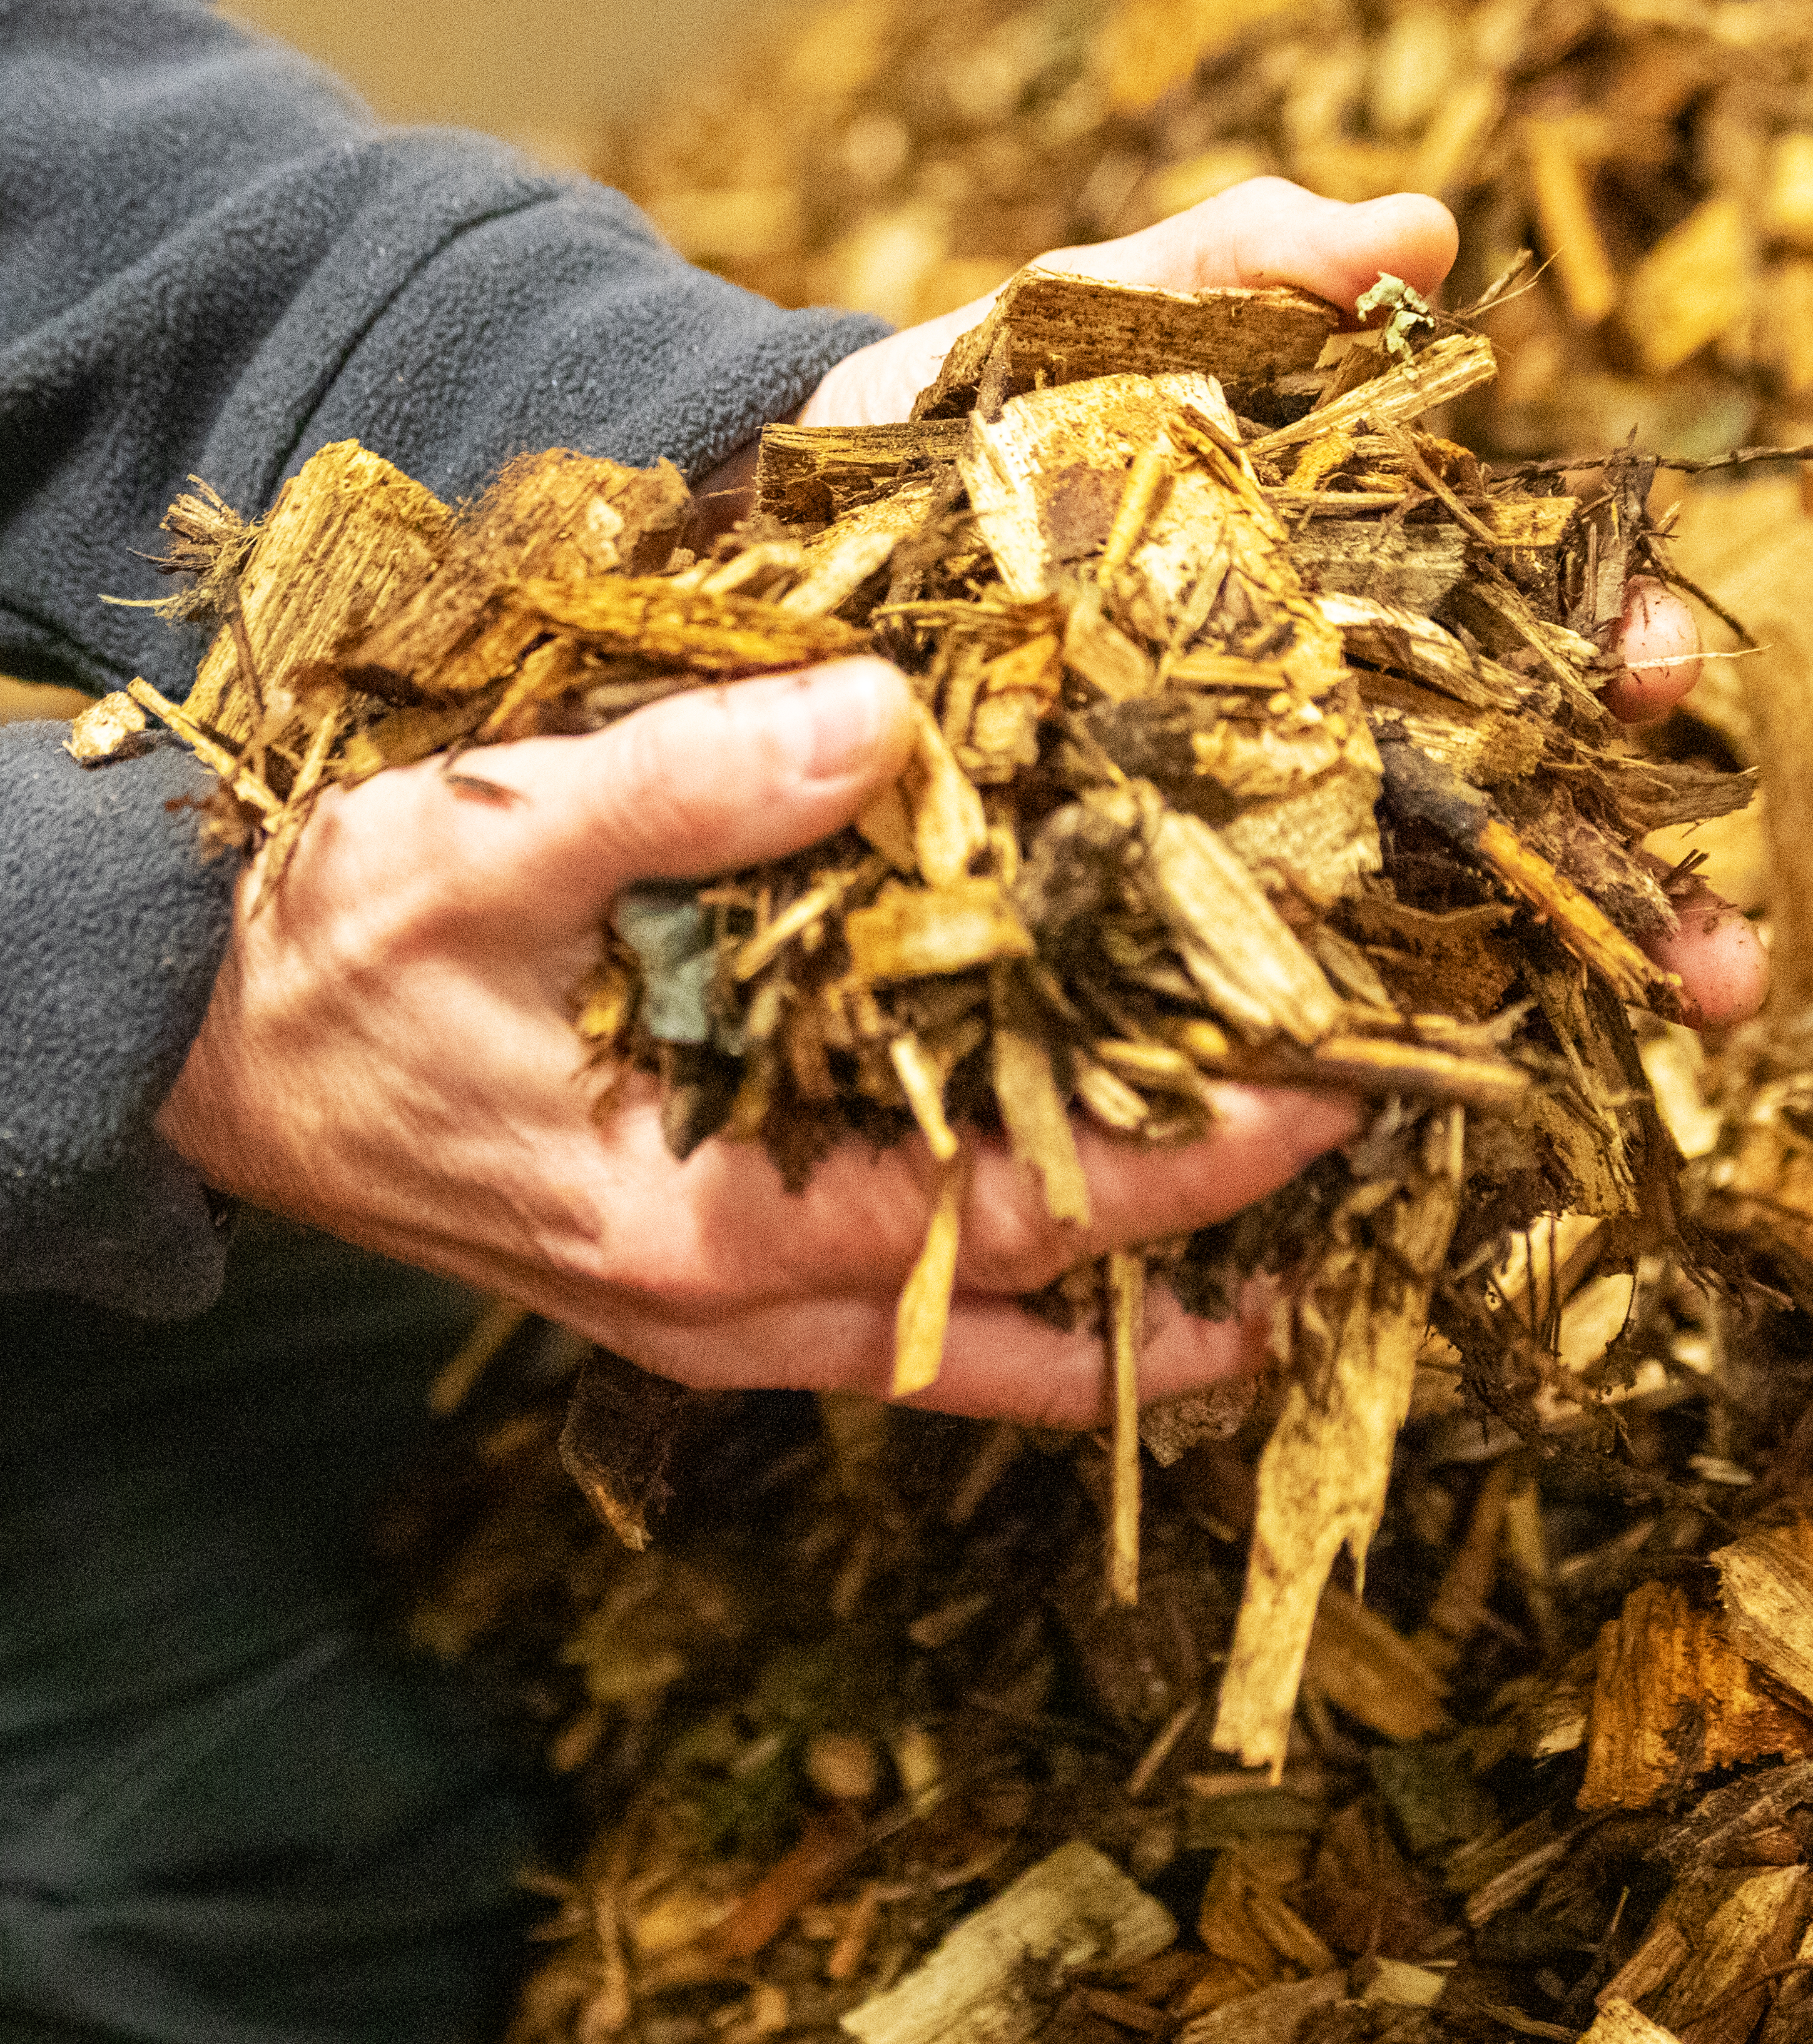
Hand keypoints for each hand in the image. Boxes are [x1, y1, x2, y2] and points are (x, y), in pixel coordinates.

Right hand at [158, 177, 1764, 1424]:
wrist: (190, 1042)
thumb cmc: (320, 950)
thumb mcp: (472, 845)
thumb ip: (675, 788)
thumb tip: (887, 722)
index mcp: (694, 1217)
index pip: (999, 1203)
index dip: (1181, 1152)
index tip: (1339, 1082)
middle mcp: (725, 1295)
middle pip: (1017, 1302)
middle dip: (1196, 1251)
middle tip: (1370, 1172)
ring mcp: (708, 1302)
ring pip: (963, 1341)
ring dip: (1118, 1307)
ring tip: (1284, 1277)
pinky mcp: (691, 1263)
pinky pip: (886, 1310)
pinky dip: (1004, 1290)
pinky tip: (1086, 1253)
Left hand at [803, 173, 1767, 1033]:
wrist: (779, 528)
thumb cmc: (958, 416)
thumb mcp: (1085, 318)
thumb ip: (1235, 262)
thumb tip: (1418, 226)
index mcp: (1326, 585)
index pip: (1508, 625)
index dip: (1601, 647)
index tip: (1658, 675)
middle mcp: (1292, 726)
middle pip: (1488, 810)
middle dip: (1613, 880)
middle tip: (1712, 967)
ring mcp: (1199, 838)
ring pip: (1386, 932)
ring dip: (1516, 1004)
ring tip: (1622, 1070)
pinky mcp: (1091, 924)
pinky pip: (1207, 1003)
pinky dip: (1297, 1066)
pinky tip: (1372, 1133)